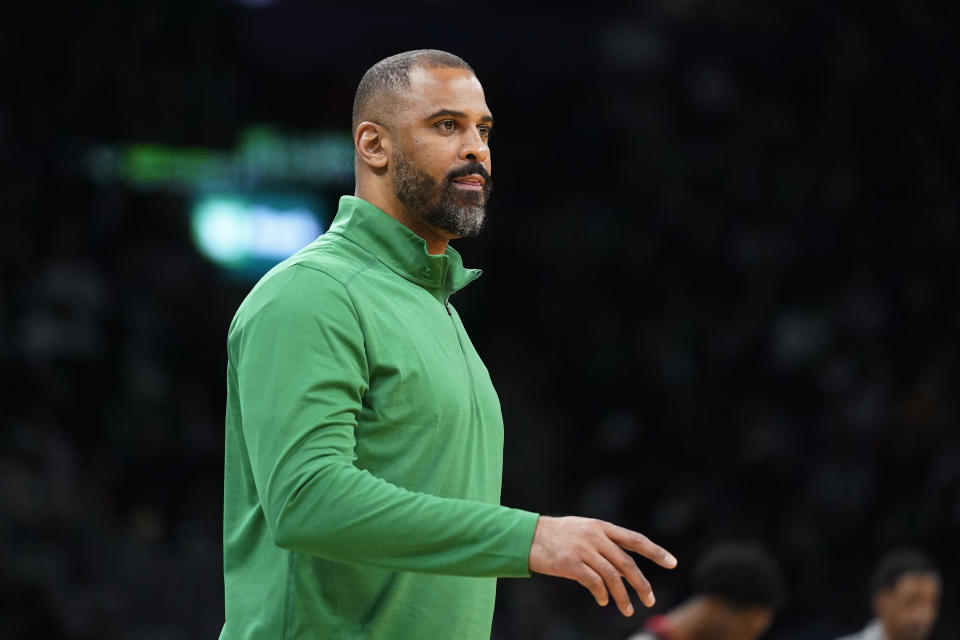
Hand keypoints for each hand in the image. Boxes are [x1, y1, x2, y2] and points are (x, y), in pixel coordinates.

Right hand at [528, 515, 676, 616]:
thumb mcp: (583, 531)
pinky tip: (603, 601)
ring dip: (622, 596)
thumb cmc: (557, 536)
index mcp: (601, 526)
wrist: (527, 536)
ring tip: (626, 609)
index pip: (635, 539)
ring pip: (613, 577)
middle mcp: (595, 536)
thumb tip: (624, 568)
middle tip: (650, 600)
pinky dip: (602, 595)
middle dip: (641, 584)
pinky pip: (594, 583)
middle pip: (627, 563)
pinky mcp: (571, 563)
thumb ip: (604, 543)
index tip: (673, 563)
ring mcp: (583, 549)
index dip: (655, 551)